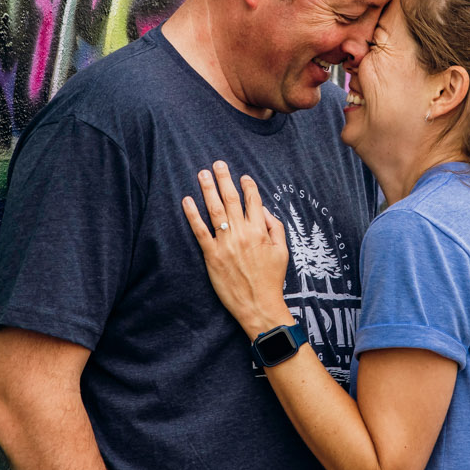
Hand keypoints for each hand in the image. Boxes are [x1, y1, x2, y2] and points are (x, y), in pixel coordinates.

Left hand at [183, 161, 292, 338]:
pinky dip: (192, 214)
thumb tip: (263, 210)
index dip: (248, 186)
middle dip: (225, 179)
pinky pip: (200, 230)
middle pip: (231, 199)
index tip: (243, 176)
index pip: (253, 201)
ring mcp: (225, 243)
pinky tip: (187, 200)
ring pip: (214, 210)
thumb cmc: (272, 279)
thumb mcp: (283, 251)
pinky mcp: (211, 255)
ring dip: (208, 189)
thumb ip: (275, 227)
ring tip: (202, 174)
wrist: (258, 305)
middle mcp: (242, 233)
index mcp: (260, 231)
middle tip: (218, 164)